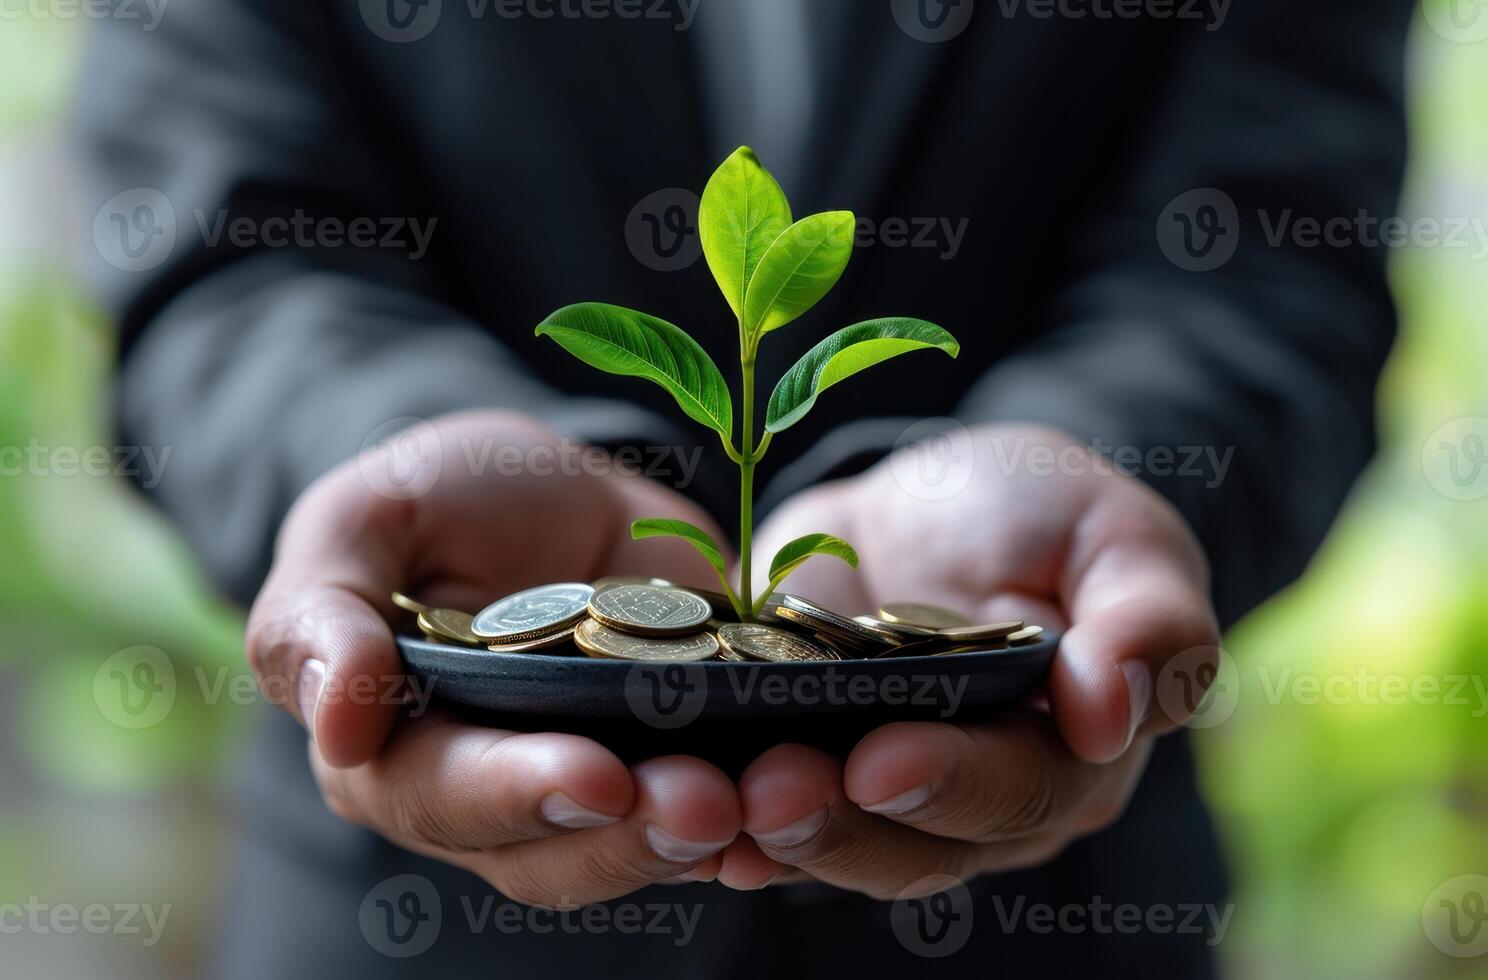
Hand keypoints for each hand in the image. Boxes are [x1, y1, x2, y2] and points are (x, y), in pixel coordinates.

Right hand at [246, 411, 740, 905]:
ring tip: (766, 800)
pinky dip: (760, 820)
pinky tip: (804, 800)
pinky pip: (713, 814)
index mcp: (396, 747)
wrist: (550, 484)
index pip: (442, 794)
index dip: (515, 793)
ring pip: (635, 849)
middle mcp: (493, 792)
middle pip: (550, 853)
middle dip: (630, 835)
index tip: (594, 776)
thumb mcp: (364, 520)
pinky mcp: (671, 757)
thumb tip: (334, 728)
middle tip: (707, 804)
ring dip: (701, 836)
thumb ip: (321, 611)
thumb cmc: (436, 498)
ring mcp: (590, 779)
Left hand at [717, 424, 1219, 896]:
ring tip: (713, 801)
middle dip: (840, 823)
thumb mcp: (1117, 537)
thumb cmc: (1046, 517)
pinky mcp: (807, 764)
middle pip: (916, 845)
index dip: (954, 783)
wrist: (937, 503)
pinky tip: (675, 808)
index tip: (882, 760)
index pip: (1021, 792)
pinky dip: (721, 815)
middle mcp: (977, 800)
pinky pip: (765, 812)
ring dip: (772, 831)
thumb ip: (1148, 620)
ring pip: (834, 843)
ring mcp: (884, 790)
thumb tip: (1113, 712)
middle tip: (772, 792)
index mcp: (1070, 755)